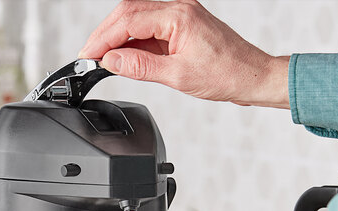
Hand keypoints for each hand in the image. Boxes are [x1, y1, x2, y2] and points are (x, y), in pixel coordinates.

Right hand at [79, 0, 289, 107]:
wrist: (250, 76)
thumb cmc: (225, 73)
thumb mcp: (177, 75)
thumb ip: (140, 66)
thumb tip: (112, 61)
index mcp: (178, 15)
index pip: (128, 21)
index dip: (103, 38)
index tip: (87, 55)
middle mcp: (178, 8)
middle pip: (129, 12)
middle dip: (105, 34)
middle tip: (88, 56)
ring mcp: (179, 15)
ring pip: (137, 19)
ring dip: (117, 37)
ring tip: (101, 58)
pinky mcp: (180, 26)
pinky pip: (149, 29)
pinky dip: (132, 42)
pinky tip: (123, 56)